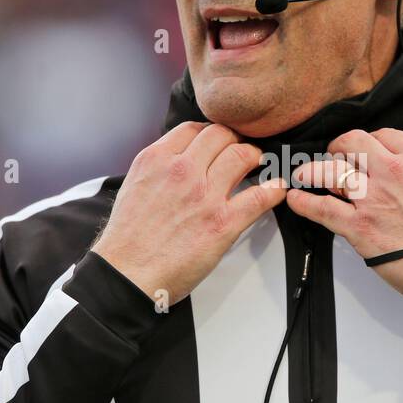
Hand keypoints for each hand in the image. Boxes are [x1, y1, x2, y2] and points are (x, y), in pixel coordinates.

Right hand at [93, 122, 286, 305]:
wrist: (126, 274)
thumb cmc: (127, 240)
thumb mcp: (133, 187)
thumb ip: (158, 170)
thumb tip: (177, 163)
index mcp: (156, 160)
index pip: (193, 128)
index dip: (211, 132)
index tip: (218, 140)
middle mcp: (182, 170)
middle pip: (221, 134)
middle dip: (234, 139)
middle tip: (240, 150)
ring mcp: (204, 195)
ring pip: (242, 155)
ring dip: (255, 157)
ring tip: (259, 164)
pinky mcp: (222, 222)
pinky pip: (260, 196)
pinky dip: (273, 191)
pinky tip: (276, 191)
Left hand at [285, 128, 402, 306]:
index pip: (382, 135)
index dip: (367, 143)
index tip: (360, 152)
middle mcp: (394, 170)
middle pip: (351, 142)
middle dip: (338, 148)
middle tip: (333, 158)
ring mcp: (374, 196)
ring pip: (330, 170)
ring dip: (312, 171)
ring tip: (304, 175)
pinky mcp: (359, 225)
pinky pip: (321, 207)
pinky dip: (303, 202)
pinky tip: (295, 199)